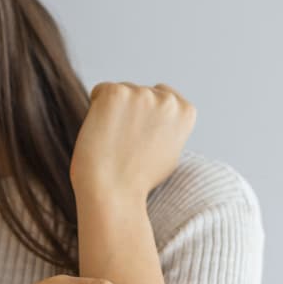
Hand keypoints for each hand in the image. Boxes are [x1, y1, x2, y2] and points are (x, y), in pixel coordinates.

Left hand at [70, 82, 196, 200]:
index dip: (148, 117)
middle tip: (126, 144)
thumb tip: (158, 113)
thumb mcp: (170, 152)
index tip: (142, 139)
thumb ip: (169, 127)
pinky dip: (96, 109)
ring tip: (114, 142)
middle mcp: (168, 100)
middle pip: (141, 93)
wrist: (114, 191)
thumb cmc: (138, 180)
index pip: (164, 96)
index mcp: (185, 112)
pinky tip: (102, 132)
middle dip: (131, 112)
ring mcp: (142, 94)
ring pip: (121, 93)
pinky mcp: (115, 93)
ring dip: (114, 111)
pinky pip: (100, 91)